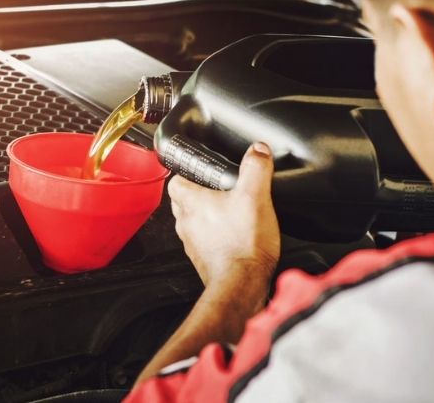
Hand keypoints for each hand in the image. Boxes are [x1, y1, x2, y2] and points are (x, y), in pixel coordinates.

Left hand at [167, 142, 279, 287]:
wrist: (242, 284)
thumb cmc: (242, 245)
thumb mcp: (255, 197)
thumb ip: (256, 169)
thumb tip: (258, 150)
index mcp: (192, 202)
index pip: (175, 180)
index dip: (186, 173)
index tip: (199, 170)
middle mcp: (186, 223)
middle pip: (183, 201)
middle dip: (198, 194)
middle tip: (217, 189)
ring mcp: (193, 243)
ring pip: (192, 222)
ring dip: (206, 216)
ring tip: (228, 211)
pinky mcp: (204, 259)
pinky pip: (204, 241)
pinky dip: (214, 236)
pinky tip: (233, 236)